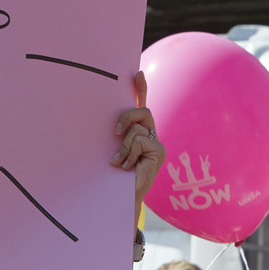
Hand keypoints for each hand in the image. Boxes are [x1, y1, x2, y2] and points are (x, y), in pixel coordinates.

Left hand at [111, 71, 164, 205]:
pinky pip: (140, 140)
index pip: (142, 106)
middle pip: (142, 111)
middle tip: (114, 133)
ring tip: (120, 162)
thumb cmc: (114, 175)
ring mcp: (157, 143)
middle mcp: (151, 135)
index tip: (136, 73)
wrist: (122, 196)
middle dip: (125, 118)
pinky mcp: (159, 151)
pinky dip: (129, 153)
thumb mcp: (113, 150)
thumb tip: (109, 126)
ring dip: (124, 147)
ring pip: (136, 130)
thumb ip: (116, 137)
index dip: (141, 89)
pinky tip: (128, 167)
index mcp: (139, 133)